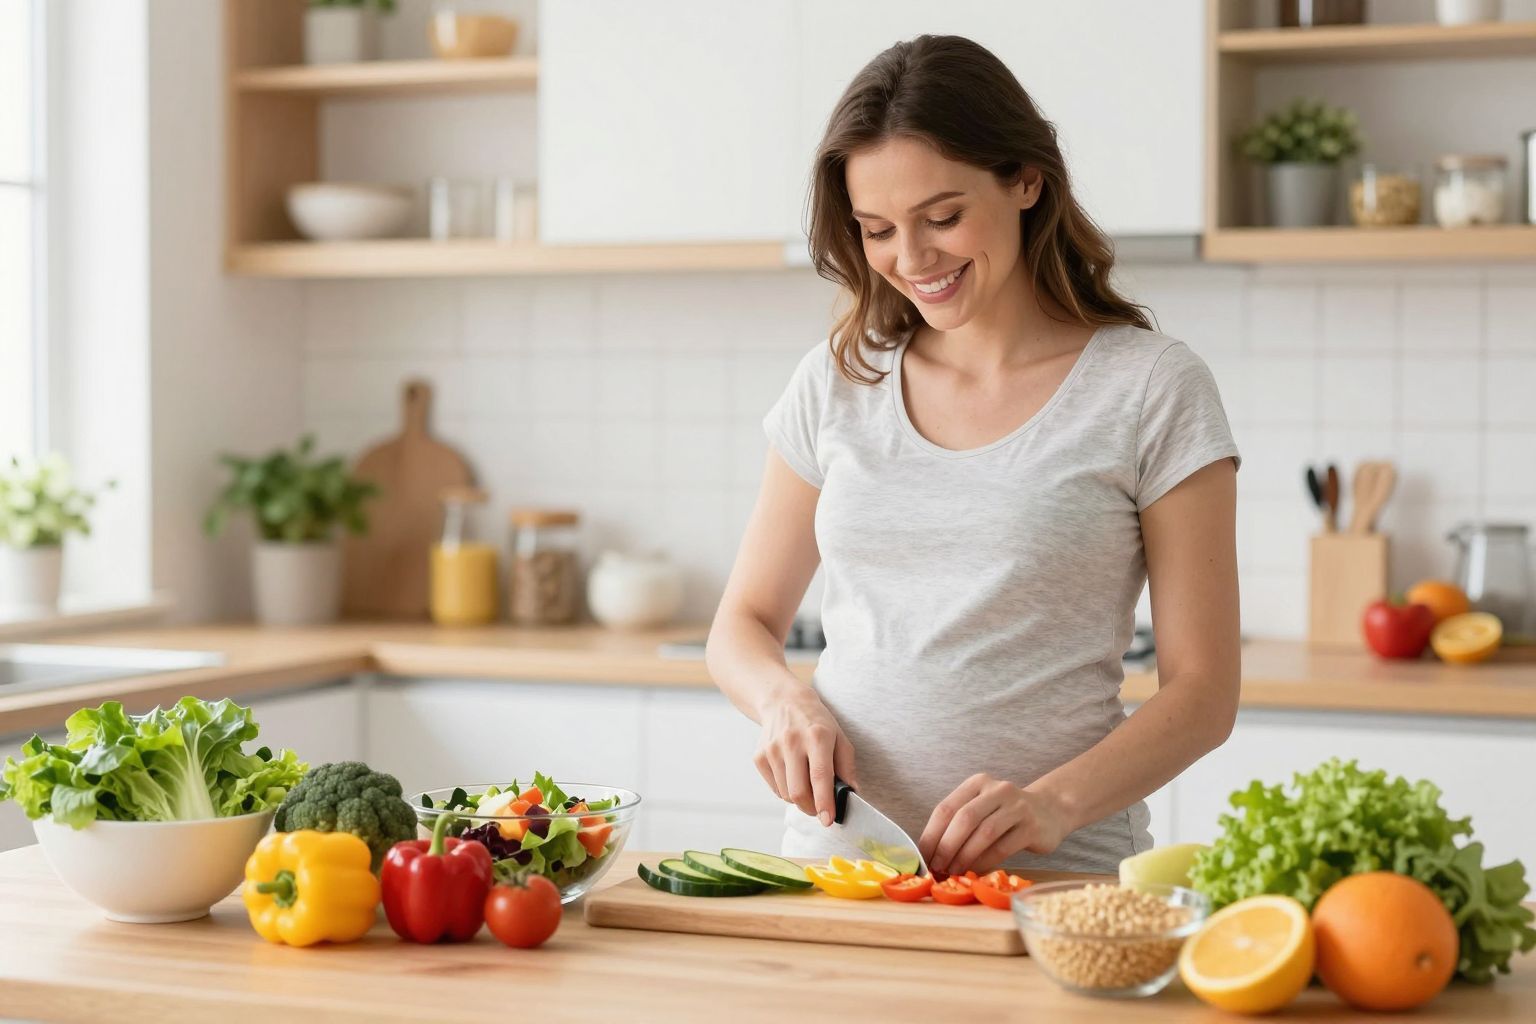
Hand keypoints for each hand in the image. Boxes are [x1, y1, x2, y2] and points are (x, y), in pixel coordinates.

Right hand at [753, 688, 857, 825]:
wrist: (783, 701)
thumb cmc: (816, 722)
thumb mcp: (839, 737)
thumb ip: (847, 767)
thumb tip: (851, 794)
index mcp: (817, 736)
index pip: (820, 776)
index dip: (825, 802)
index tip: (828, 820)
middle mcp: (792, 742)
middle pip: (799, 792)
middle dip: (811, 808)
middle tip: (820, 809)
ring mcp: (772, 750)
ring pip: (786, 794)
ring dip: (799, 799)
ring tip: (807, 785)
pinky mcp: (759, 757)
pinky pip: (775, 789)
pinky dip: (786, 791)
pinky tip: (792, 775)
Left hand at [918, 774, 1070, 875]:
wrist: (1050, 811)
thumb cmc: (1006, 815)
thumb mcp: (982, 809)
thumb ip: (959, 825)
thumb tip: (931, 856)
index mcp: (977, 782)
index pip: (946, 808)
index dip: (931, 834)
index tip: (922, 857)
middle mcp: (997, 790)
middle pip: (964, 818)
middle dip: (946, 846)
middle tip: (936, 867)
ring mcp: (1017, 807)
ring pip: (984, 833)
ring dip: (965, 856)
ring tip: (953, 871)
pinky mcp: (1032, 827)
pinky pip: (1003, 847)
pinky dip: (985, 862)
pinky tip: (975, 871)